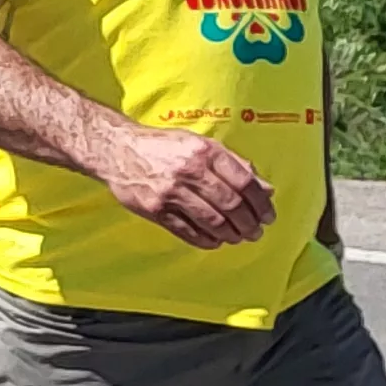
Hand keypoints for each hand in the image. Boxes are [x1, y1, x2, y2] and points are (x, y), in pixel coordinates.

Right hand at [91, 125, 273, 247]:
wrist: (117, 150)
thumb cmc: (163, 146)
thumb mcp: (200, 145)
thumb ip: (234, 165)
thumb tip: (266, 189)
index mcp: (205, 152)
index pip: (244, 182)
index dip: (261, 203)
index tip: (269, 215)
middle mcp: (189, 171)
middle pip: (231, 204)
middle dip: (249, 223)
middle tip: (256, 232)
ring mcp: (171, 192)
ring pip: (212, 220)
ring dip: (231, 234)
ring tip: (238, 237)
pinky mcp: (155, 209)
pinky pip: (187, 231)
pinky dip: (206, 239)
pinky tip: (215, 240)